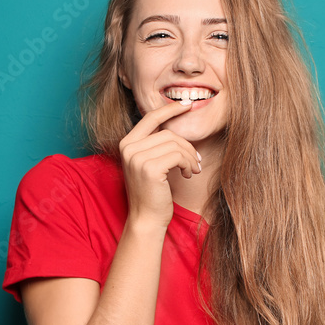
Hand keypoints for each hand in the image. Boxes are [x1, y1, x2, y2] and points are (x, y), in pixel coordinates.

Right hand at [118, 98, 201, 229]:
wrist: (146, 219)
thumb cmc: (152, 193)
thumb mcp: (150, 164)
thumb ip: (156, 144)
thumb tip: (176, 124)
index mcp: (126, 144)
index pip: (150, 117)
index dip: (170, 110)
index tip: (187, 106)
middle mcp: (128, 148)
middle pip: (168, 133)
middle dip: (187, 146)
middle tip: (197, 161)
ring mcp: (137, 157)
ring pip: (175, 144)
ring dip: (190, 157)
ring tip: (193, 170)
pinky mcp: (149, 168)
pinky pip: (178, 155)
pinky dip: (188, 164)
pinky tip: (189, 174)